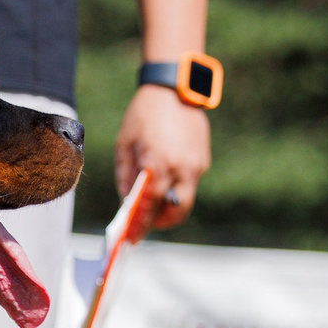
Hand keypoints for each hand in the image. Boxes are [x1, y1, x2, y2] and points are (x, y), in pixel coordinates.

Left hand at [114, 84, 209, 229]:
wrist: (174, 89)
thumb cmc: (143, 116)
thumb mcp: (124, 146)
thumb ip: (126, 177)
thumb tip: (128, 203)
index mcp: (159, 164)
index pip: (150, 207)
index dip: (140, 225)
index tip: (131, 239)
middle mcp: (182, 168)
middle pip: (177, 211)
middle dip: (161, 222)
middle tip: (144, 224)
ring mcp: (197, 164)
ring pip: (185, 198)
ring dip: (168, 205)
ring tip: (150, 202)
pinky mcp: (203, 158)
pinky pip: (189, 182)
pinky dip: (176, 188)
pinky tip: (162, 179)